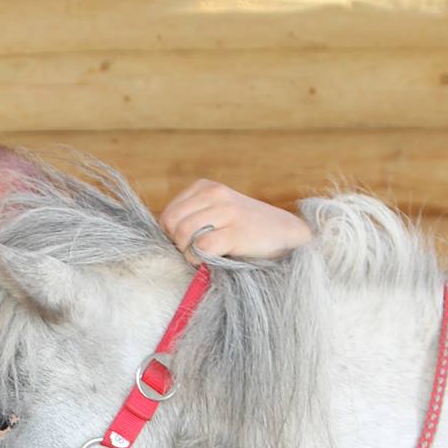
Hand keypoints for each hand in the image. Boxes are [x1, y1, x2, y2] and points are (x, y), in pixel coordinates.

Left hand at [159, 180, 311, 261]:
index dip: (170, 235)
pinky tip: (212, 261)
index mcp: (205, 187)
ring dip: (188, 252)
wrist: (286, 233)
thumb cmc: (246, 229)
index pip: (167, 213)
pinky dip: (200, 259)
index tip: (187, 244)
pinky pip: (201, 247)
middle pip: (170, 223)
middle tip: (193, 252)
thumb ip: (191, 218)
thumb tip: (161, 237)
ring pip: (182, 233)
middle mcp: (214, 194)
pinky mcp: (236, 231)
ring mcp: (226, 211)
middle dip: (176, 243)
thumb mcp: (217, 213)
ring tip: (203, 256)